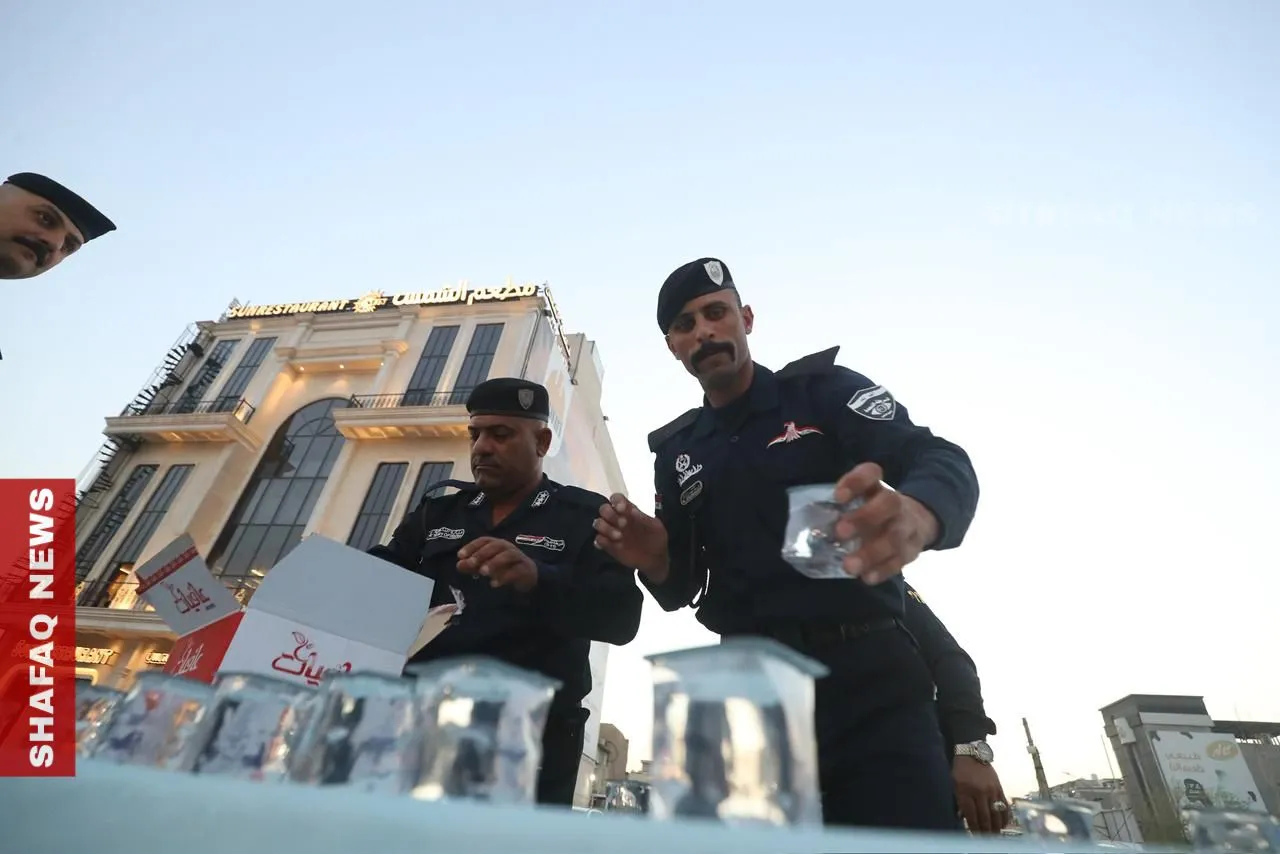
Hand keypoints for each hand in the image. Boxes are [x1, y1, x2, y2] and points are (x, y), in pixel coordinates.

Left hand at [456, 537, 538, 592]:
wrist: (529, 576)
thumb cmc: (505, 568)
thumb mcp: (486, 566)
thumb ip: (472, 566)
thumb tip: (459, 565)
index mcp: (497, 545)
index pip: (484, 540)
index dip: (472, 546)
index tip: (460, 555)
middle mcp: (508, 548)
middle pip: (496, 546)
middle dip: (482, 554)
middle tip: (470, 563)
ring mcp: (518, 558)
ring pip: (508, 555)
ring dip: (494, 562)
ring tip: (483, 572)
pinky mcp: (526, 570)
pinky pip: (516, 571)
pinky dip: (505, 577)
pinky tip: (494, 584)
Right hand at [593, 493, 669, 580]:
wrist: (655, 560)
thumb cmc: (657, 540)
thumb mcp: (656, 528)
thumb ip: (645, 519)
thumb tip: (633, 510)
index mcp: (629, 511)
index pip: (617, 499)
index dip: (616, 501)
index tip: (622, 509)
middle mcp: (618, 519)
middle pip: (604, 509)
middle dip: (610, 514)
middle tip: (622, 524)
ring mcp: (612, 532)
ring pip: (598, 523)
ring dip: (605, 528)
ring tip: (618, 536)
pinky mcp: (608, 546)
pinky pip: (598, 540)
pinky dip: (601, 541)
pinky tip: (613, 544)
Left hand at [833, 462, 938, 583]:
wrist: (918, 521)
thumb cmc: (874, 510)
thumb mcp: (860, 501)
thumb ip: (839, 508)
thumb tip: (810, 524)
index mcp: (877, 486)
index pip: (871, 473)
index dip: (855, 482)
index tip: (838, 497)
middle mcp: (896, 503)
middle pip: (889, 503)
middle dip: (865, 517)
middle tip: (840, 532)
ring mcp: (907, 526)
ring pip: (895, 537)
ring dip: (871, 552)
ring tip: (849, 566)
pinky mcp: (912, 550)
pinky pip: (901, 560)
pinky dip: (883, 570)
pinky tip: (867, 577)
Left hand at [953, 755, 1009, 833]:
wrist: (972, 753)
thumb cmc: (960, 770)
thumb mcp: (954, 785)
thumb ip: (959, 802)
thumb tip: (963, 819)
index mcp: (965, 791)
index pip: (971, 816)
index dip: (973, 828)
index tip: (974, 836)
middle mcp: (979, 792)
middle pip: (985, 817)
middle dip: (985, 831)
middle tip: (986, 839)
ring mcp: (991, 790)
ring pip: (996, 814)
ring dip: (996, 827)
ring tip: (995, 835)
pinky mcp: (999, 788)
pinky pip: (1004, 805)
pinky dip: (1005, 817)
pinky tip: (1003, 825)